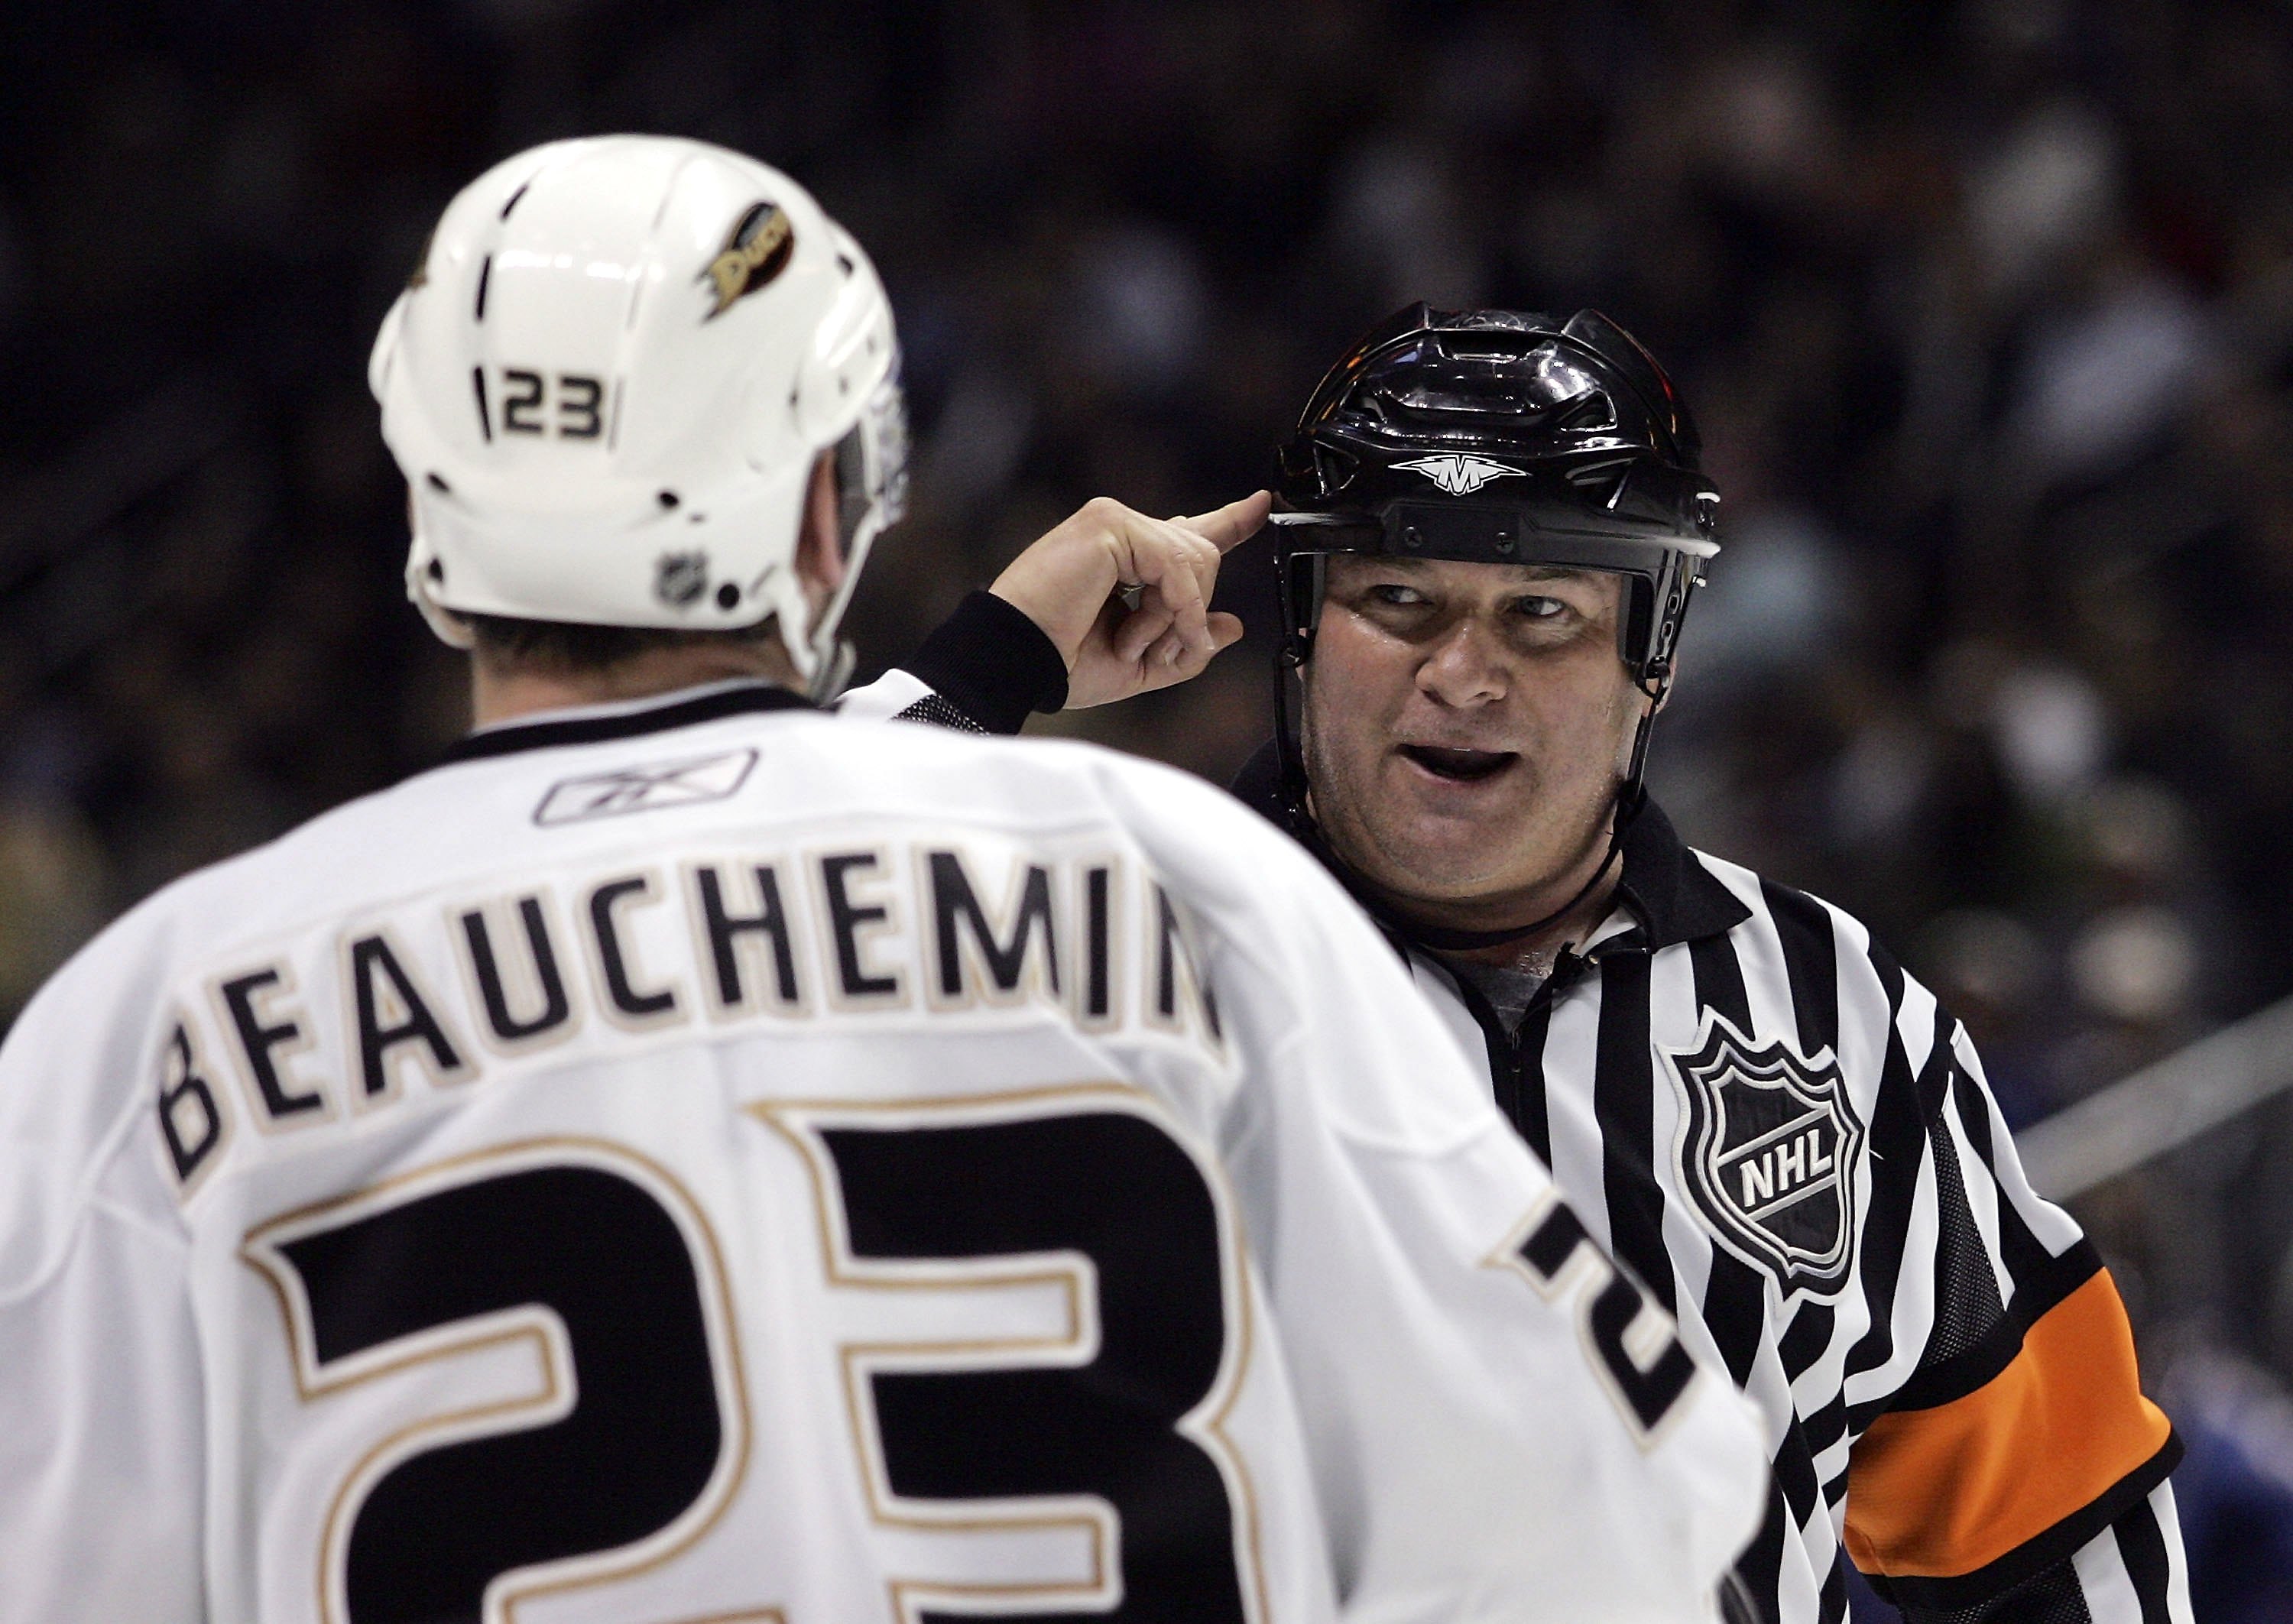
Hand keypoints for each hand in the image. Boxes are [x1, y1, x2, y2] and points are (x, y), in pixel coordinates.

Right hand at [990, 491, 1269, 708]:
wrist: (1018, 661)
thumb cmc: (1062, 663)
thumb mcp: (1141, 664)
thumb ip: (1187, 644)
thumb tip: (1232, 626)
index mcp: (1128, 558)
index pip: (1189, 533)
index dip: (1231, 520)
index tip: (1263, 505)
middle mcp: (1123, 531)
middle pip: (1204, 557)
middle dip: (1189, 614)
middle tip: (1151, 651)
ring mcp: (1115, 521)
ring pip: (1196, 560)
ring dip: (1175, 617)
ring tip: (1129, 643)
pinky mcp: (1110, 525)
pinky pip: (1177, 566)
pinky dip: (1175, 609)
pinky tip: (1146, 635)